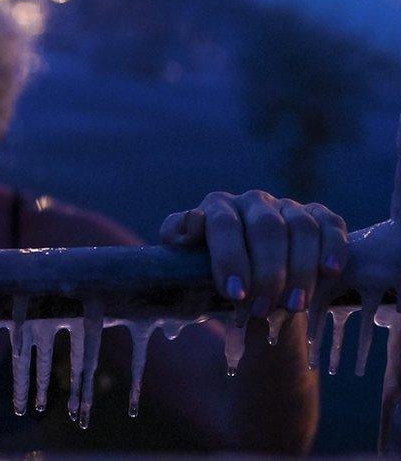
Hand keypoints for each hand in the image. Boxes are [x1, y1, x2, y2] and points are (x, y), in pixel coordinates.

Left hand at [160, 190, 347, 317]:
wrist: (242, 280)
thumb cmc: (207, 268)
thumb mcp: (183, 257)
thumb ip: (179, 237)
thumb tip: (194, 222)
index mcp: (217, 207)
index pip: (224, 224)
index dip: (230, 258)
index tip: (234, 294)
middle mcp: (252, 201)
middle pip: (266, 228)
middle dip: (266, 273)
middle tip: (261, 310)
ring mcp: (286, 206)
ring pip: (301, 228)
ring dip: (300, 269)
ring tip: (292, 306)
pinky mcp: (316, 217)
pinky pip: (330, 225)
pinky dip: (333, 246)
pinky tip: (330, 271)